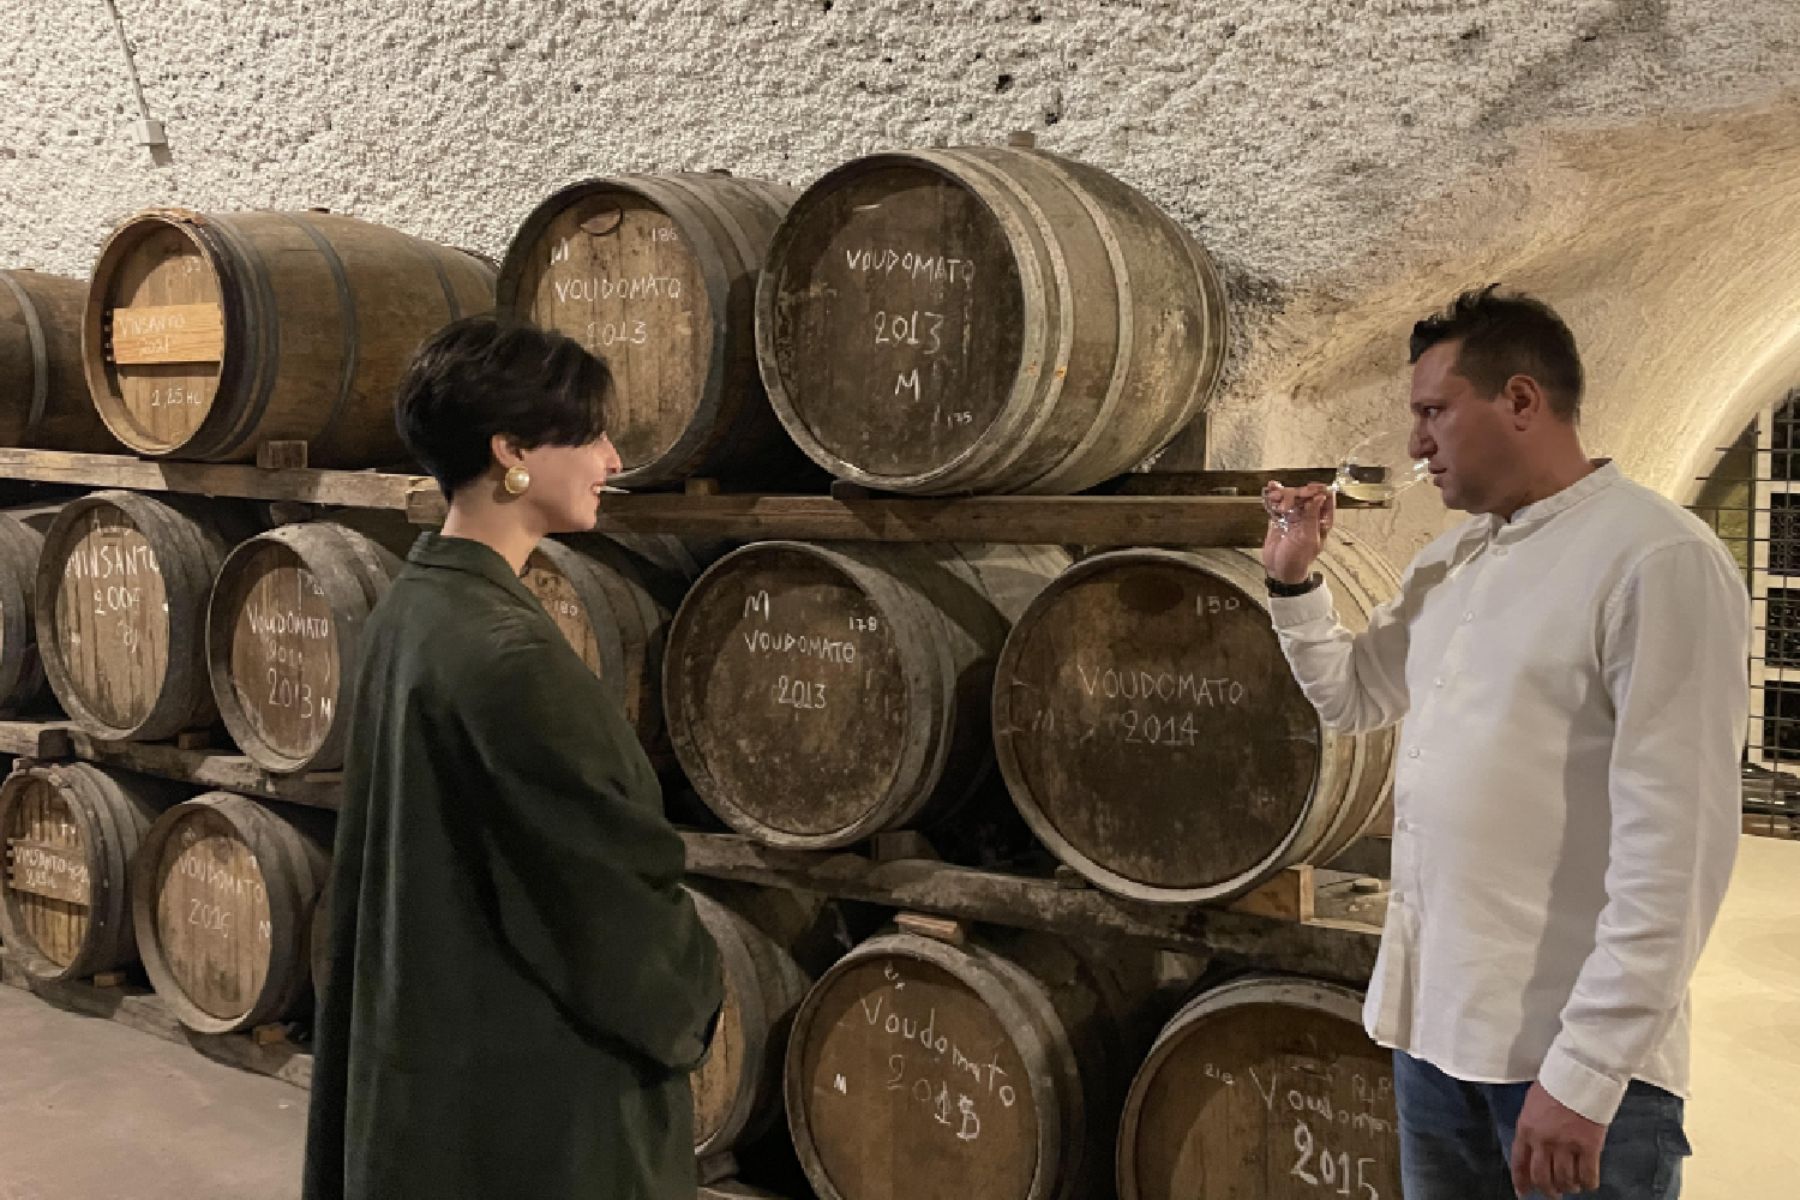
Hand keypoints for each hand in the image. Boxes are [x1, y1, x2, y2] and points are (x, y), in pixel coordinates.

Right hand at [1262, 481, 1334, 583]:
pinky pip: (1278, 506)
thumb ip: (1313, 517)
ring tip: (1275, 493)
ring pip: (1291, 499)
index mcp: (1321, 522)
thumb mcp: (1308, 538)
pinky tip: (1270, 490)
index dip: (1320, 491)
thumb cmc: (1298, 559)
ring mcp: (1293, 518)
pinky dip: (1273, 498)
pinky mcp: (1279, 520)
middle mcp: (1309, 518)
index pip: (1326, 500)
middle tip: (1289, 495)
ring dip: (1283, 494)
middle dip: (1297, 493)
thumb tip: (1320, 497)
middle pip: (1306, 497)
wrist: (1280, 571)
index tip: (1311, 486)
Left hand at [1511, 1082, 1604, 1196]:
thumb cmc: (1556, 1084)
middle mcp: (1543, 1140)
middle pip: (1542, 1177)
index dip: (1521, 1182)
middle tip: (1554, 1193)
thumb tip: (1533, 1148)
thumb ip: (1531, 1128)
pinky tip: (1588, 1182)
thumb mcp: (1532, 1104)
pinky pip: (1587, 1175)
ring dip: (1568, 1187)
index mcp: (1526, 1128)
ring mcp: (1566, 1145)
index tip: (1524, 1193)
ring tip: (1572, 1185)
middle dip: (1548, 1190)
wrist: (1580, 1073)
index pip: (1519, 1163)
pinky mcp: (1588, 1146)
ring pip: (1564, 1180)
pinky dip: (1588, 1184)